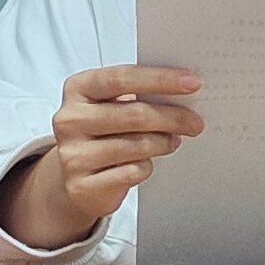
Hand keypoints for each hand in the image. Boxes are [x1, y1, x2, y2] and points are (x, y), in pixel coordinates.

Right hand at [0, 65, 202, 252]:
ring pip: (136, 146)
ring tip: (173, 141)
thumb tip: (184, 92)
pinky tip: (147, 163)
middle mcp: (70, 119)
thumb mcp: (110, 105)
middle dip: (172, 117)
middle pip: (134, 114)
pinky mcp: (82, 186)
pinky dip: (147, 167)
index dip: (160, 79)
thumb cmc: (102, 132)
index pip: (122, 78)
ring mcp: (73, 154)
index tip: (193, 82)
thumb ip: (137, 95)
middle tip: (195, 122)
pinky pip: (132, 172)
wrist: (75, 177)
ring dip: (164, 143)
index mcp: (78, 88)